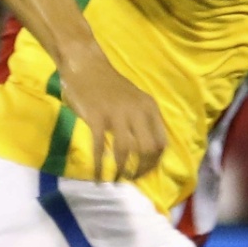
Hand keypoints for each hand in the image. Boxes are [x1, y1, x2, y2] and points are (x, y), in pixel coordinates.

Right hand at [57, 48, 167, 181]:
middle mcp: (137, 111)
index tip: (145, 171)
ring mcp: (116, 114)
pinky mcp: (96, 118)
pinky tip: (98, 176)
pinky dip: (100, 166)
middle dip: (141, 169)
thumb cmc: (109, 86)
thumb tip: (146, 153)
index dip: (155, 162)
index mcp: (149, 108)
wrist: (86, 67)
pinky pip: (100, 148)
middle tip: (131, 178)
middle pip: (147, 150)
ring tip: (116, 179)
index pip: (161, 143)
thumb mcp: (135, 101)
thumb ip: (142, 122)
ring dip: (121, 170)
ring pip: (126, 151)